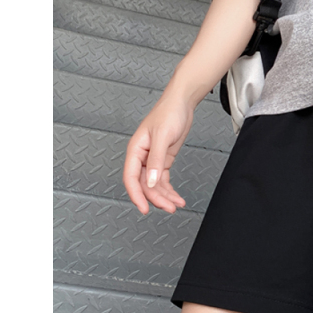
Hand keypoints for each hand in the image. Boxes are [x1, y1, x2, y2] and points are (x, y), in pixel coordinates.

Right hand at [123, 94, 192, 214]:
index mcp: (135, 150)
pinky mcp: (163, 160)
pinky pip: (163, 180)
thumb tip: (150, 181)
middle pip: (144, 184)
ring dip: (164, 196)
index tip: (144, 208)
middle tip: (169, 208)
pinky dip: (169, 190)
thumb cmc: (169, 113)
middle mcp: (142, 157)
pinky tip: (176, 197)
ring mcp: (153, 159)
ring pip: (154, 185)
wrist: (182, 103)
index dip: (136, 195)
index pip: (131, 178)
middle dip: (156, 198)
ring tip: (176, 205)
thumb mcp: (162, 136)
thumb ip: (155, 160)